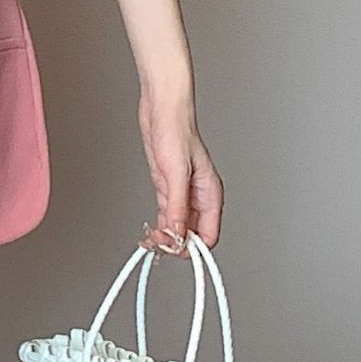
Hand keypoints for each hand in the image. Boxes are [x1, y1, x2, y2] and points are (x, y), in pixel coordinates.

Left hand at [138, 91, 222, 255]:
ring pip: (178, 228)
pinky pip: (167, 217)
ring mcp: (183, 195)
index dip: (193, 247)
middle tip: (158, 245)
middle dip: (176, 244)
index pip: (209, 235)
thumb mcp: (175, 174)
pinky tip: (150, 232)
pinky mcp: (168, 190)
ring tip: (150, 241)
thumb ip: (177, 207)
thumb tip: (177, 234)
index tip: (175, 249)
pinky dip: (159, 228)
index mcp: (210, 194)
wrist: (162, 112)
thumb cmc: (175, 132)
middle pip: (193, 235)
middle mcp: (199, 198)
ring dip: (166, 238)